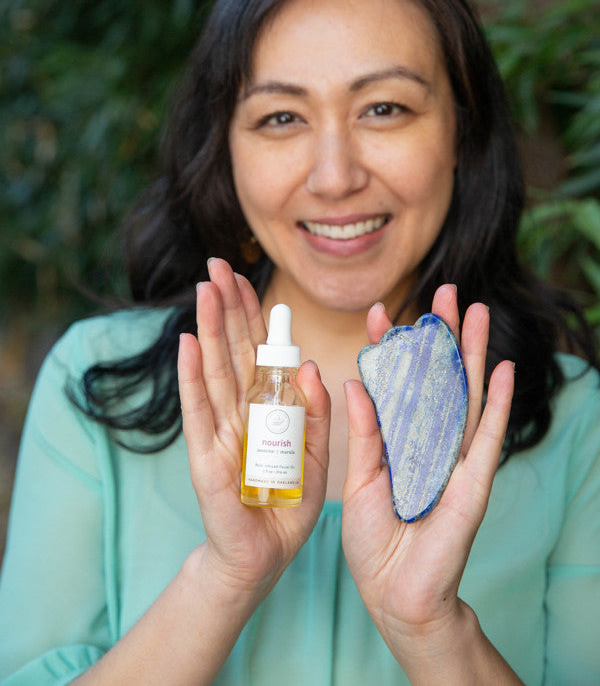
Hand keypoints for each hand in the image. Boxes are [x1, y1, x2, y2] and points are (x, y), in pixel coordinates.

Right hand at [178, 258, 329, 599]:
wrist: (263, 556)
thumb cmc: (288, 503)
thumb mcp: (317, 454)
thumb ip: (316, 412)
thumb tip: (313, 367)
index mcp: (266, 407)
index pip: (258, 350)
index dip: (253, 314)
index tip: (244, 276)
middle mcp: (239, 411)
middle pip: (233, 349)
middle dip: (226, 307)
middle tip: (217, 265)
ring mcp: (220, 430)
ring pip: (215, 369)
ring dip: (209, 327)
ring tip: (204, 289)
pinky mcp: (207, 456)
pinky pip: (200, 410)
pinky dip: (193, 376)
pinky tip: (188, 342)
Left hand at [341, 285, 513, 658]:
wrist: (394, 593)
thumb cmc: (373, 540)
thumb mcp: (358, 480)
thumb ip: (363, 433)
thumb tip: (353, 382)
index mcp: (398, 439)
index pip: (396, 383)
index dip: (391, 348)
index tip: (380, 312)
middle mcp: (429, 441)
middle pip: (438, 378)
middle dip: (442, 335)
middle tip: (446, 292)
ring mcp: (455, 459)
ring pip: (466, 395)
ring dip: (473, 354)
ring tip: (477, 311)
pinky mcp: (473, 482)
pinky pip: (487, 437)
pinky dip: (497, 403)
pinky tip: (502, 369)